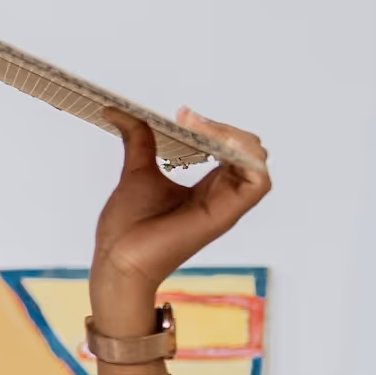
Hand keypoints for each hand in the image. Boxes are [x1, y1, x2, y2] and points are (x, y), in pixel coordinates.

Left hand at [89, 108, 269, 332]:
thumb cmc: (126, 230)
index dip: (214, 126)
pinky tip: (215, 144)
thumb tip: (122, 113)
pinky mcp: (226, 215)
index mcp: (207, 188)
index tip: (183, 115)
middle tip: (188, 118)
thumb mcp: (137, 172)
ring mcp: (226, 206)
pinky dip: (247, 158)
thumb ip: (140, 141)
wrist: (116, 262)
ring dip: (234, 136)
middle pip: (248, 150)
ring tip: (200, 127)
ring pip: (257, 161)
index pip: (231, 148)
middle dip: (225, 127)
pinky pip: (258, 182)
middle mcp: (222, 195)